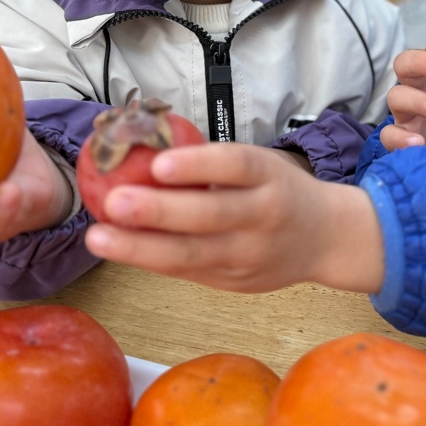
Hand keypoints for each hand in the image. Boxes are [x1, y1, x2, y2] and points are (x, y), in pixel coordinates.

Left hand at [84, 143, 383, 294]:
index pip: (235, 166)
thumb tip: (138, 142)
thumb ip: (212, 164)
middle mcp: (263, 215)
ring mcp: (250, 255)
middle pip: (210, 215)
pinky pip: (187, 271)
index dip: (198, 164)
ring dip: (140, 247)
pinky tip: (118, 249)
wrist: (326, 239)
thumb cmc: (278, 191)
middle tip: (113, 201)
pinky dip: (150, 260)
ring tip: (99, 237)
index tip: (158, 163)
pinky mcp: (235, 282)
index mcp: (269, 176)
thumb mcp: (259, 166)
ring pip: (193, 254)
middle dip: (158, 211)